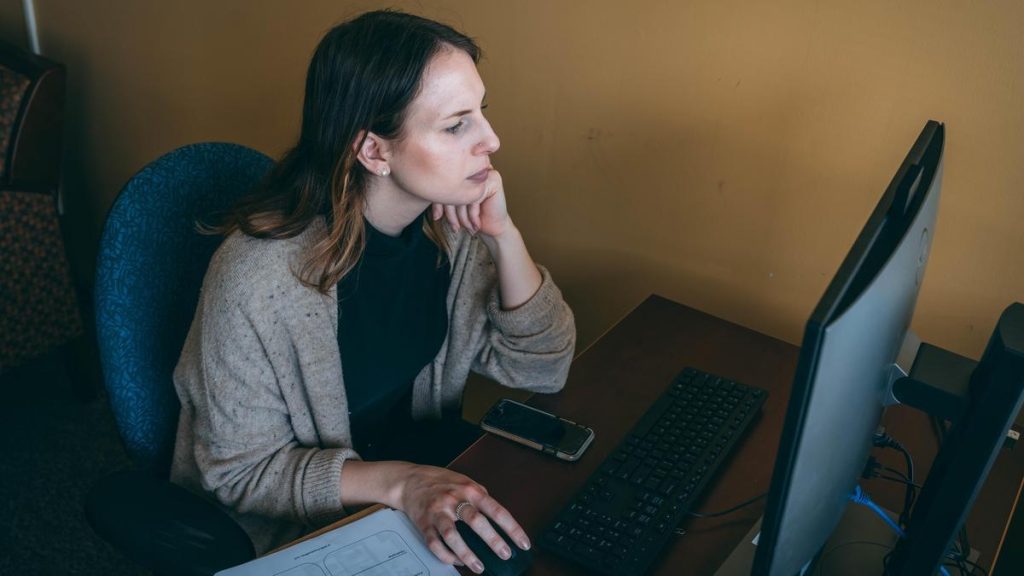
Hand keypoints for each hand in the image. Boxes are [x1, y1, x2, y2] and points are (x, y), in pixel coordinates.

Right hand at [395, 463, 530, 573]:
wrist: (409, 480)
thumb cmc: (440, 481)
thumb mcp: (465, 482)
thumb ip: (480, 496)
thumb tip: (497, 515)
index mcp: (470, 490)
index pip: (496, 509)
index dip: (511, 527)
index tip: (523, 542)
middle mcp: (454, 500)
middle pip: (475, 520)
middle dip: (492, 539)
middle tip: (504, 554)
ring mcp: (438, 511)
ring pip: (452, 535)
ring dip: (466, 553)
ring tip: (478, 566)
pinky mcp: (424, 523)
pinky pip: (434, 543)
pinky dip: (446, 555)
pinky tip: (456, 561)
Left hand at [432, 167, 511, 237]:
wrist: (494, 226)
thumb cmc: (472, 216)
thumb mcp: (454, 206)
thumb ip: (443, 198)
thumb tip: (427, 204)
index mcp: (460, 170)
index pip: (445, 185)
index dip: (439, 203)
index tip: (436, 217)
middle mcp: (472, 168)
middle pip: (454, 189)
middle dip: (451, 212)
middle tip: (453, 227)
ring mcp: (484, 172)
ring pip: (464, 194)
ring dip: (462, 216)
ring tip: (464, 228)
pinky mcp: (494, 180)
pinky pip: (476, 197)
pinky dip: (473, 214)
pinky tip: (475, 225)